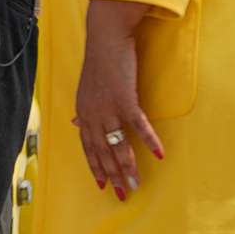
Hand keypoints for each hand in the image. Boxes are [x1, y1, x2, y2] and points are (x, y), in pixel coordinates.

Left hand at [73, 0, 164, 198]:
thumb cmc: (99, 63)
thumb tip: (75, 123)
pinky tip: (159, 155)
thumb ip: (84, 109)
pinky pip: (139, 126)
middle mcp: (93, 113)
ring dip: (128, 167)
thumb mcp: (85, 89)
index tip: (102, 185)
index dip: (94, 166)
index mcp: (83, 111)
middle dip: (112, 175)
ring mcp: (108, 107)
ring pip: (118, 145)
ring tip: (137, 184)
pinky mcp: (126, 99)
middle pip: (103, 151)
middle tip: (123, 194)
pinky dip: (150, 141)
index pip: (87, 146)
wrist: (105, 39)